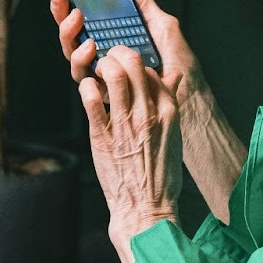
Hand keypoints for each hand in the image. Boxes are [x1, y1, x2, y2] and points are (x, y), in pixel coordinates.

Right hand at [50, 0, 203, 102]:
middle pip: (72, 37)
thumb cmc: (178, 63)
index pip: (84, 22)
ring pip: (72, 55)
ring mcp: (101, 74)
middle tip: (62, 1)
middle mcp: (103, 56)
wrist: (189, 94)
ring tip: (78, 22)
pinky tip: (90, 48)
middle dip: (62, 17)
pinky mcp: (103, 91)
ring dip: (70, 37)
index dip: (68, 7)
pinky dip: (82, 61)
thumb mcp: (163, 27)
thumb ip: (144, 5)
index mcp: (113, 40)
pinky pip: (82, 77)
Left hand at [81, 45, 181, 262]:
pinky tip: (88, 90)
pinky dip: (87, 86)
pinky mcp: (101, 134)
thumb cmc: (161, 177)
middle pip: (134, 64)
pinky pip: (91, 99)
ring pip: (113, 75)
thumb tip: (172, 79)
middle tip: (109, 59)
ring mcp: (124, 123)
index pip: (153, 72)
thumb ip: (169, 106)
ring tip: (98, 70)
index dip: (138, 65)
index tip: (129, 69)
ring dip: (102, 65)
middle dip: (119, 54)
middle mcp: (148, 114)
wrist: (145, 208)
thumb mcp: (175, 137)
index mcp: (169, 113)